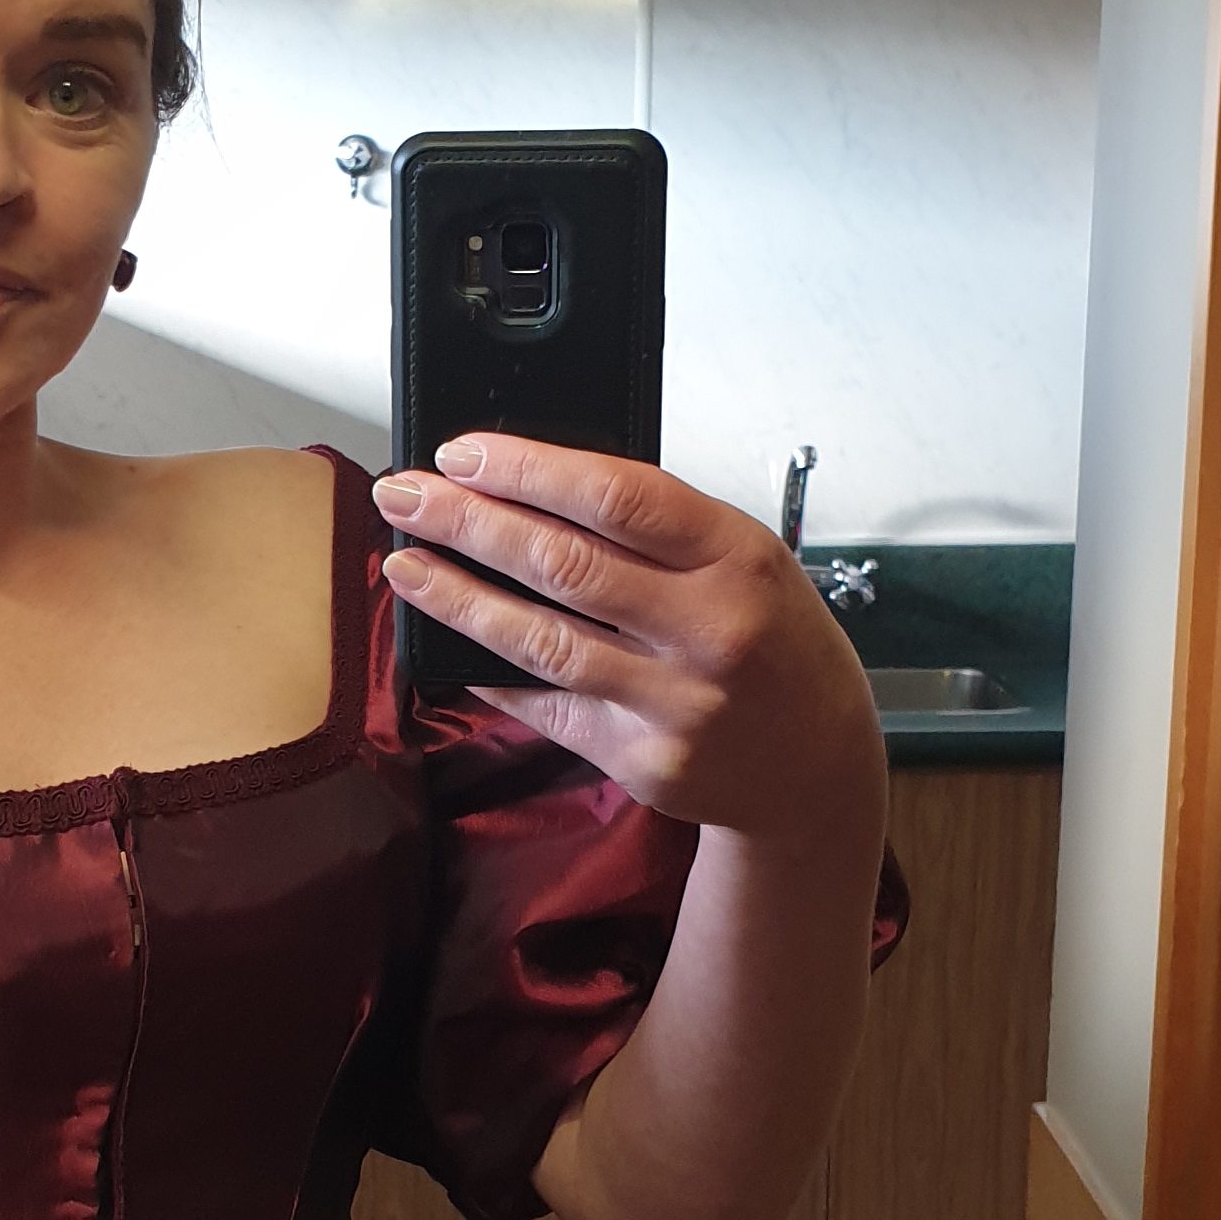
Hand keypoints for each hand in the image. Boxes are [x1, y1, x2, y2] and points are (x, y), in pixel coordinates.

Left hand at [374, 434, 882, 841]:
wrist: (815, 765)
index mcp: (735, 559)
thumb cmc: (774, 646)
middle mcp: (705, 630)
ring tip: (405, 565)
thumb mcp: (746, 561)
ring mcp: (672, 702)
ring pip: (539, 639)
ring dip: (458, 598)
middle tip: (405, 498)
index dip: (526, 470)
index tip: (461, 454)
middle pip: (562, 563)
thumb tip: (535, 488)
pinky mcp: (640, 758)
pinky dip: (489, 672)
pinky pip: (544, 706)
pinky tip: (448, 645)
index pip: (616, 496)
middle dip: (467, 523)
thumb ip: (659, 530)